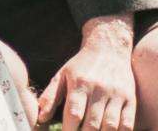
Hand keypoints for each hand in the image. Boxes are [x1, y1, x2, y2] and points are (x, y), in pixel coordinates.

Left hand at [38, 14, 136, 130]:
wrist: (108, 48)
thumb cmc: (81, 65)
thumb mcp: (62, 76)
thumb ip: (50, 97)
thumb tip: (41, 118)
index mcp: (80, 83)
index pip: (73, 113)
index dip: (68, 129)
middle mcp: (99, 89)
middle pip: (92, 123)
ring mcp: (116, 95)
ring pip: (110, 125)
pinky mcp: (130, 99)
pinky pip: (127, 123)